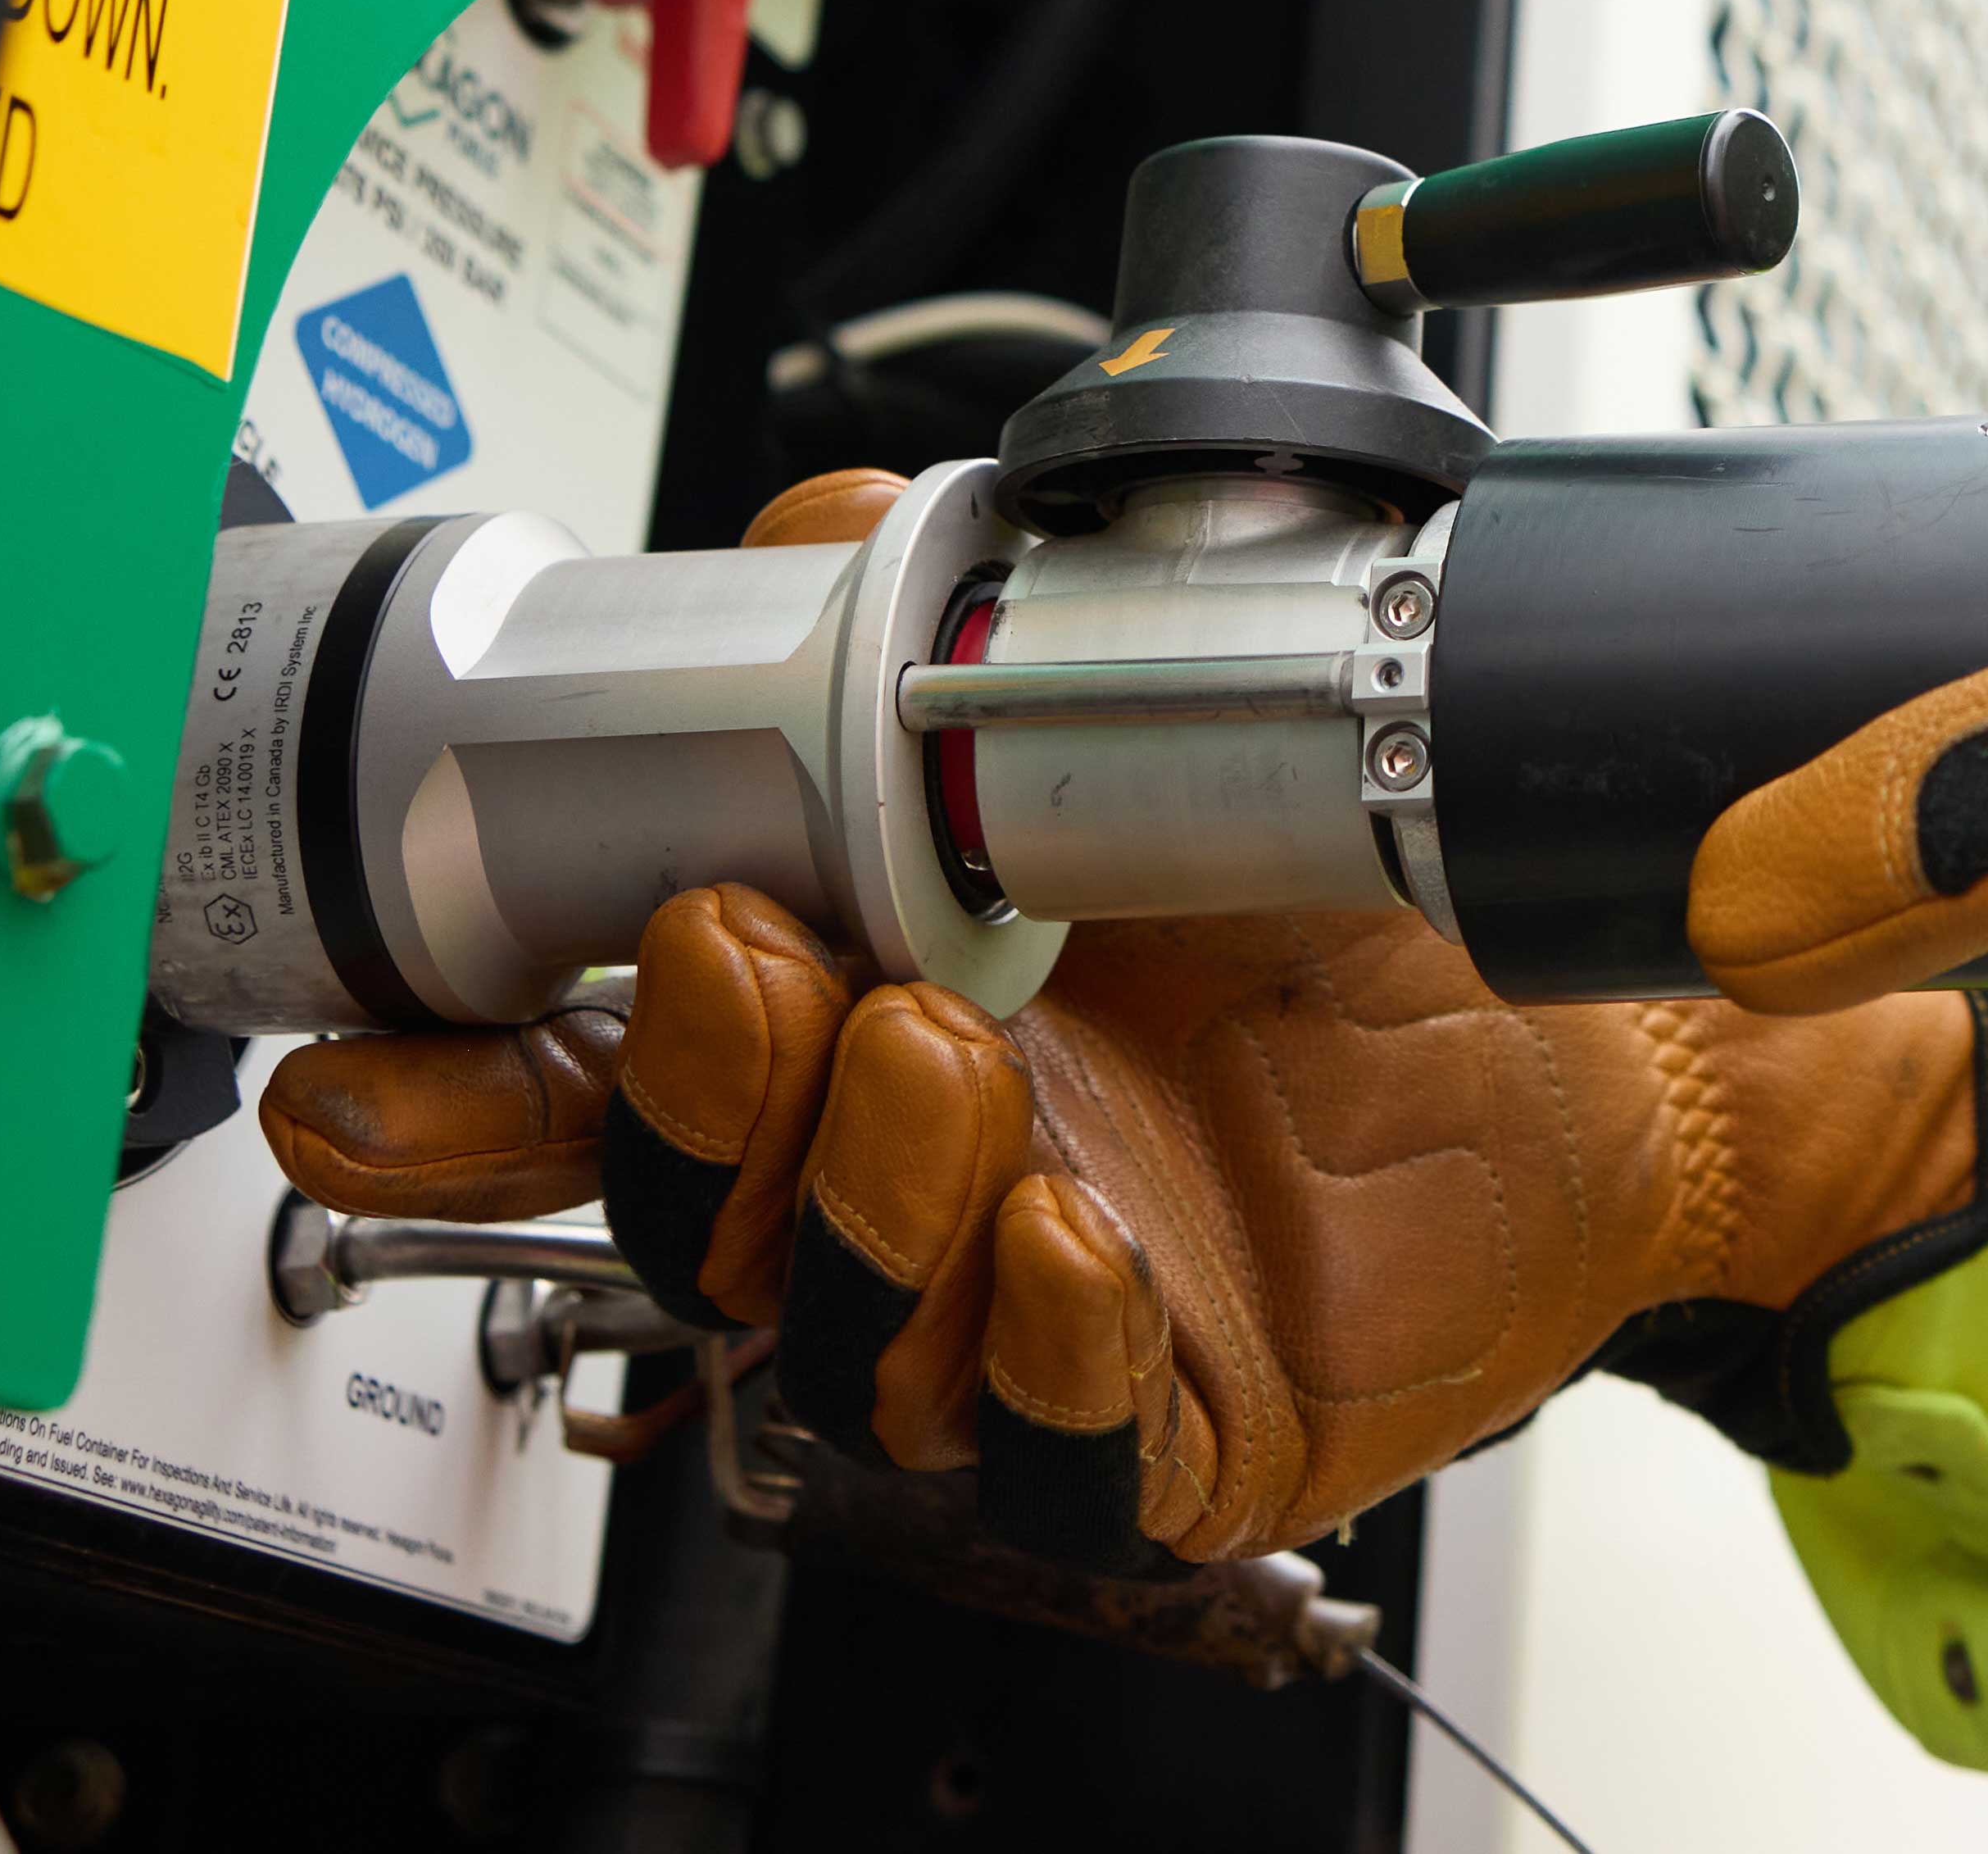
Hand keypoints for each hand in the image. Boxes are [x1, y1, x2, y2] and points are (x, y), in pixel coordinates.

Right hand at [260, 477, 1987, 1568]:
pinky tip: (1082, 1241)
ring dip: (861, 1206)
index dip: (469, 1088)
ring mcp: (1024, 1313)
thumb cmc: (1349, 903)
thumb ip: (941, 602)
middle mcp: (912, 1182)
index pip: (602, 1079)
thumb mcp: (1146, 712)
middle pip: (691, 1217)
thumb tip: (793, 536)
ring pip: (845, 1341)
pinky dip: (1043, 1351)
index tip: (394, 1058)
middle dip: (691, 1097)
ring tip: (946, 1066)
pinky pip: (1051, 1450)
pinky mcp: (1161, 1425)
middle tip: (771, 961)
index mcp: (853, 1022)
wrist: (1593, 1029)